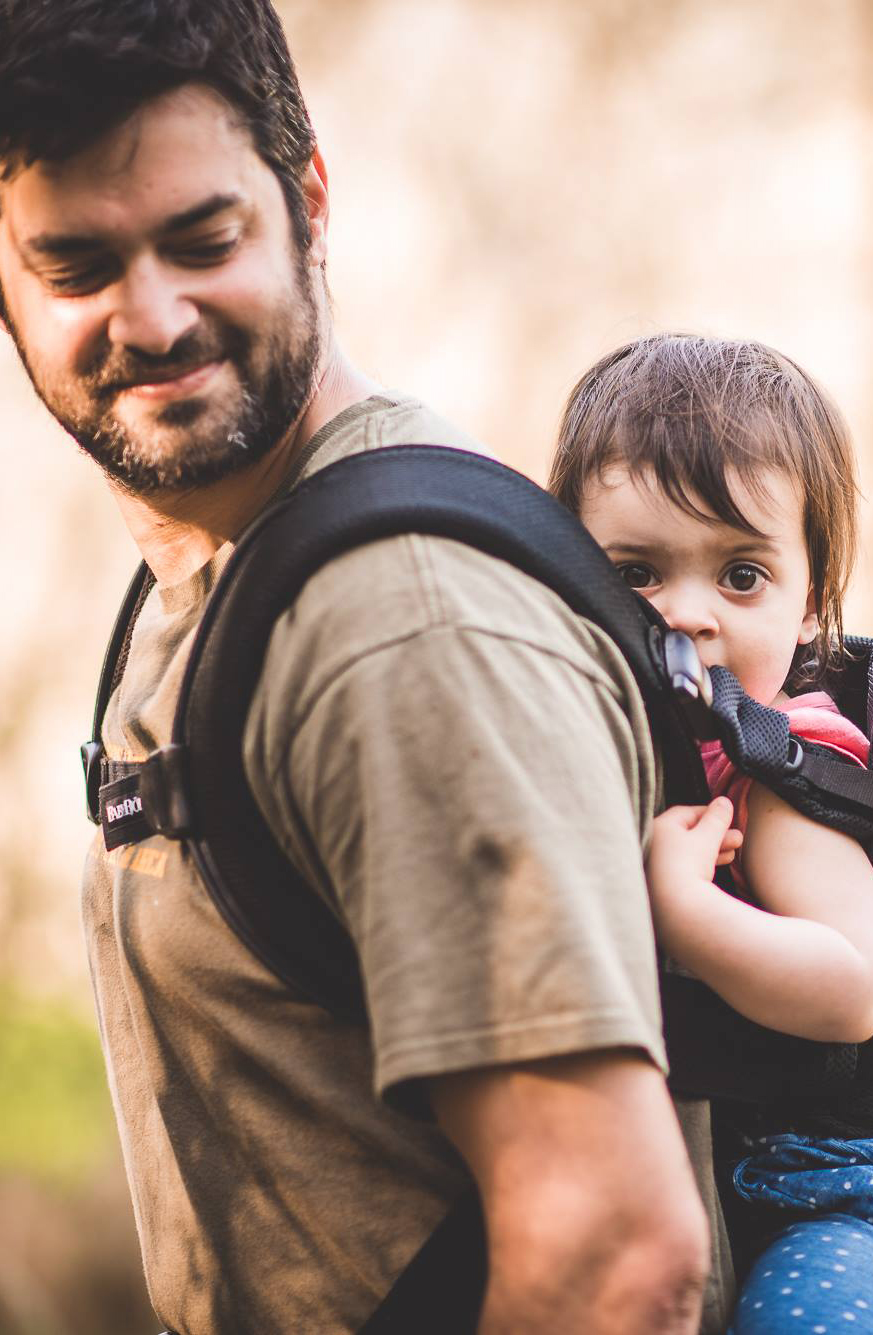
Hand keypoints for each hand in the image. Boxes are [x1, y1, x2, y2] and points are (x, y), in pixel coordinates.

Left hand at [645, 799, 741, 954]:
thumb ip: (717, 818)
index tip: (728, 818)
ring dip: (713, 850)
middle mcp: (652, 844)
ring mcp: (655, 865)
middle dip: (716, 835)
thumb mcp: (707, 837)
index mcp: (658, 827)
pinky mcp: (662, 884)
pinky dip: (702, 864)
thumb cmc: (688, 866)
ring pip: (689, 852)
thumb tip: (724, 801)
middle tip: (739, 839)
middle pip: (688, 833)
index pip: (686, 813)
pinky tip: (719, 866)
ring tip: (735, 853)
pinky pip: (685, 867)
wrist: (675, 909)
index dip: (710, 814)